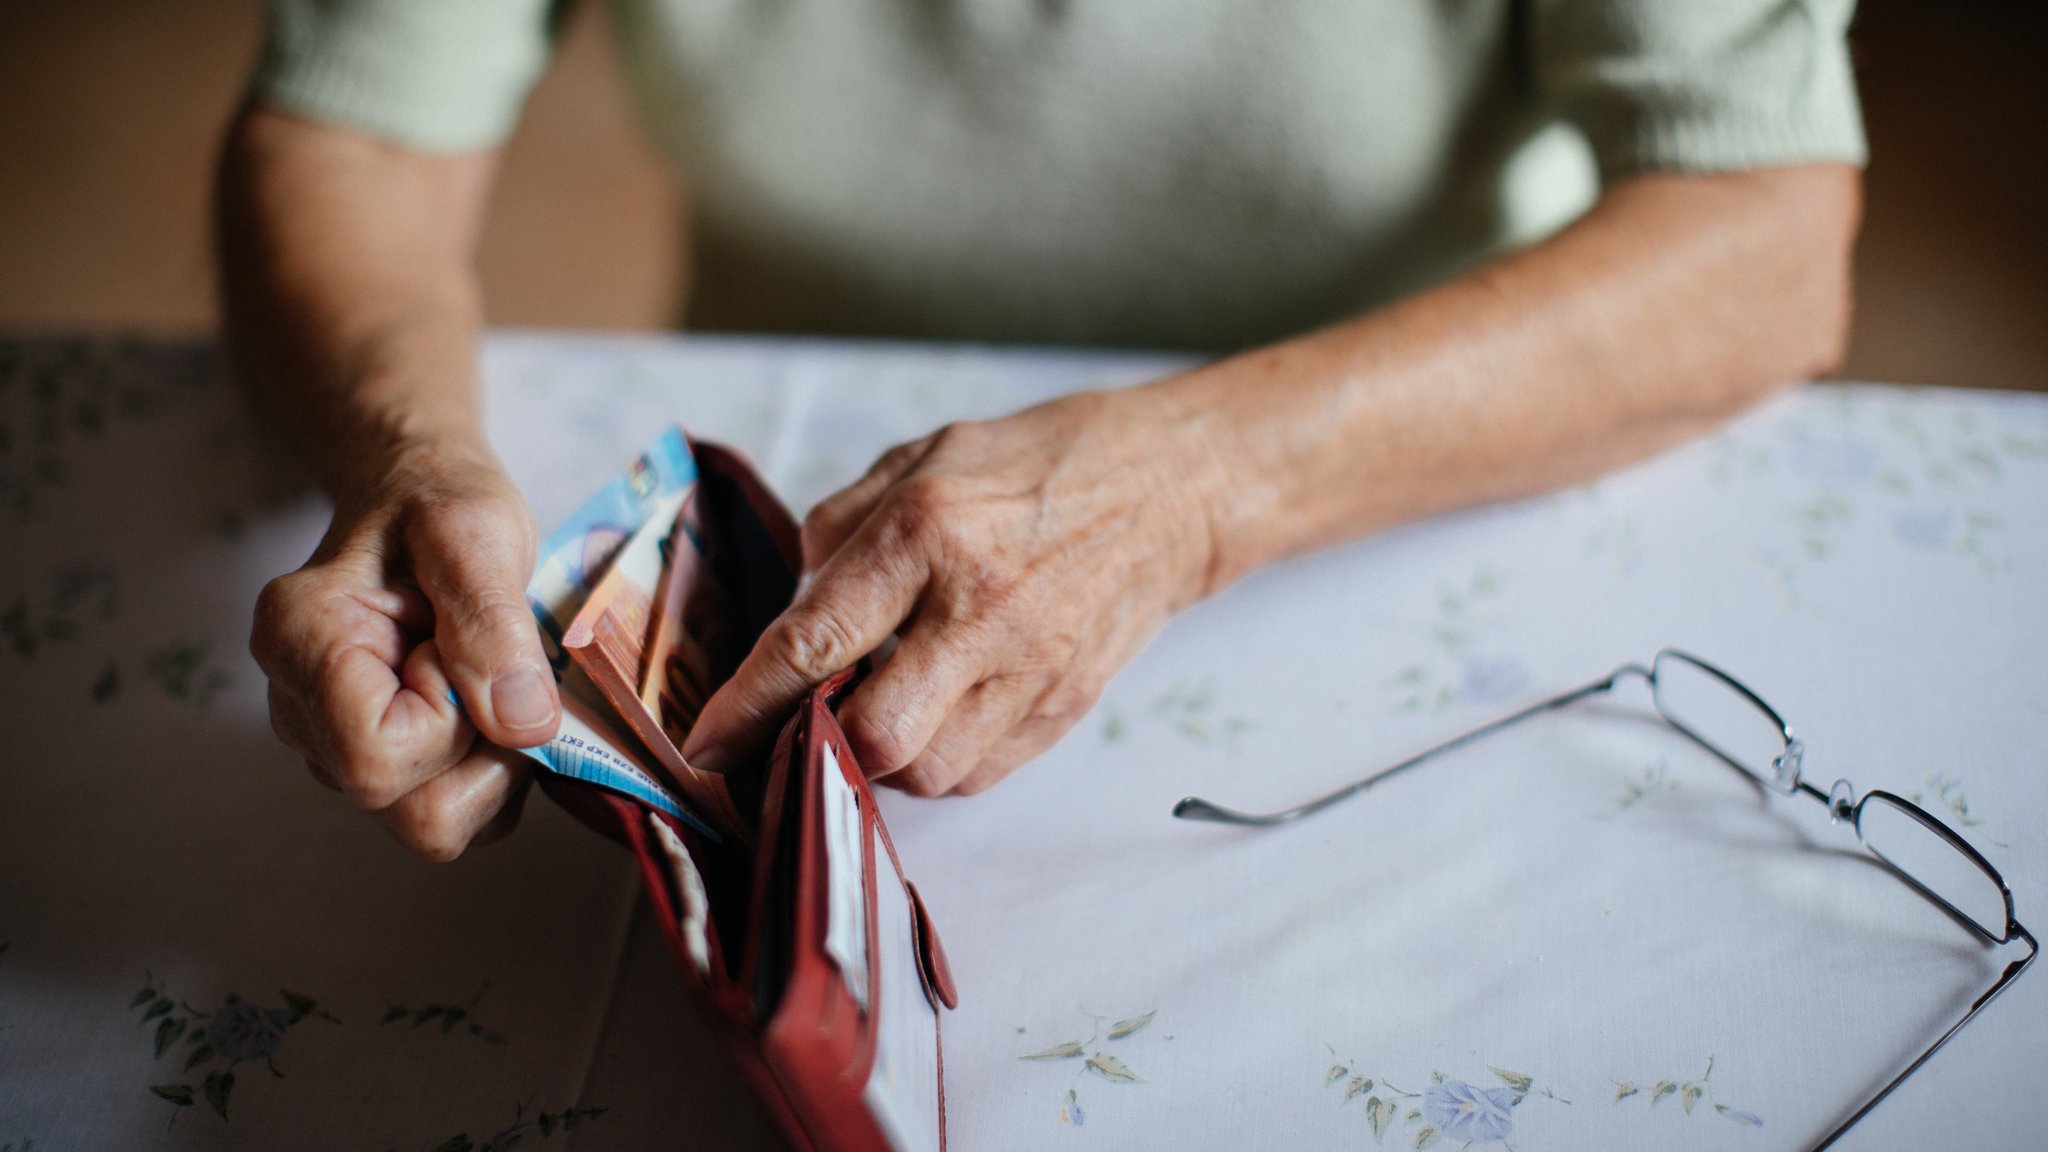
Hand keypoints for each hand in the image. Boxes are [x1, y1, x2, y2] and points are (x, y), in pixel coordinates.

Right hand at [250, 441, 559, 858]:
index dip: (450, 722)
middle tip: (484, 668)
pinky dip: (486, 767)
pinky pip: (448, 810)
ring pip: (431, 821)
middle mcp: (299, 712)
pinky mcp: (372, 762)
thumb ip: (491, 624)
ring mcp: (330, 746)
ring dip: (489, 761)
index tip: (457, 648)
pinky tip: (481, 699)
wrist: (411, 491)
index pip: (378, 760)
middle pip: (407, 812)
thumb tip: (522, 725)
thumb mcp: (474, 532)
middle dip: (478, 754)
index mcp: (301, 645)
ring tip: (482, 676)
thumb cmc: (434, 500)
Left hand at [683, 388, 1220, 795]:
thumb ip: (841, 529)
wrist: (1169, 490)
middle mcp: (979, 607)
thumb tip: (795, 610)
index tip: (705, 743)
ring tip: (886, 705)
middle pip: (873, 734)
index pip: (814, 642)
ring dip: (884, 758)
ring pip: (926, 772)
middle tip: (812, 717)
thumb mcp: (922, 456)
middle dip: (824, 743)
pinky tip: (938, 714)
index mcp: (927, 530)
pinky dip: (940, 762)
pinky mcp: (1066, 705)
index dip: (748, 705)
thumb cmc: (1036, 464)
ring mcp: (1031, 665)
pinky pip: (979, 774)